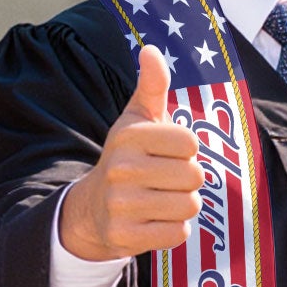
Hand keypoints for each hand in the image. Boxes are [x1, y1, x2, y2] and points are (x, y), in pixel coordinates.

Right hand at [57, 45, 204, 261]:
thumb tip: (151, 49)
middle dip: (187, 180)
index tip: (166, 152)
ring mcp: (122, 205)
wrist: (92, 208)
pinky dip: (174, 230)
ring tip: (161, 199)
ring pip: (189, 205)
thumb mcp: (137, 120)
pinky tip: (154, 220)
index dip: (186, 150)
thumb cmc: (127, 157)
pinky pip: (178, 233)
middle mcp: (122, 168)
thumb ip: (152, 86)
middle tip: (165, 180)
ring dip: (183, 205)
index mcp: (129, 136)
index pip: (190, 142)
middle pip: (194, 175)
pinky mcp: (126, 236)